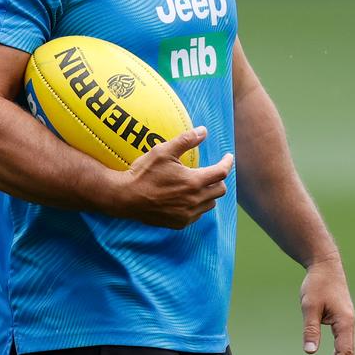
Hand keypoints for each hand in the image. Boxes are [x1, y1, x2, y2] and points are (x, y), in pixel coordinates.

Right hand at [109, 125, 233, 228]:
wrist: (126, 197)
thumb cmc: (144, 172)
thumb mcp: (163, 151)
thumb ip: (186, 140)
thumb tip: (204, 131)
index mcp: (193, 181)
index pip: (221, 172)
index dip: (227, 162)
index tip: (228, 157)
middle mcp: (194, 200)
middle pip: (220, 190)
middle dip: (219, 178)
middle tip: (212, 171)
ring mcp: (187, 214)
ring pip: (210, 204)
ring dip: (209, 193)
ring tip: (199, 184)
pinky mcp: (179, 223)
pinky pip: (197, 215)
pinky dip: (198, 206)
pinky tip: (187, 198)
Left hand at [300, 259, 354, 354]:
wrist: (325, 266)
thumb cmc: (317, 284)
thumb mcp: (310, 305)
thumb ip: (311, 329)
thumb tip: (310, 352)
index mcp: (345, 323)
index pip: (345, 353)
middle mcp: (349, 326)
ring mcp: (346, 324)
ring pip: (346, 352)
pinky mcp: (341, 322)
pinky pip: (342, 345)